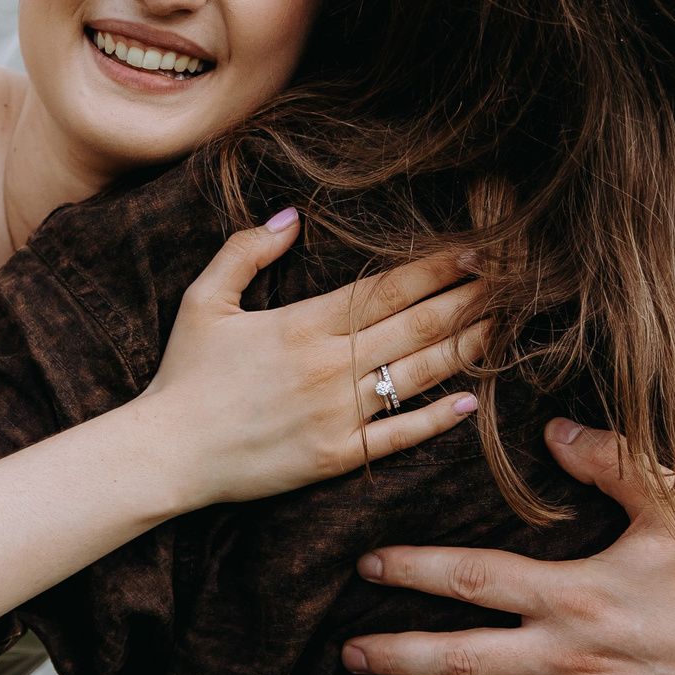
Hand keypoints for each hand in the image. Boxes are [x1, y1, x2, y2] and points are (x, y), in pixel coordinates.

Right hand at [134, 210, 485, 509]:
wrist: (165, 454)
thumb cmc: (184, 375)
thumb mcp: (204, 299)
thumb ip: (247, 251)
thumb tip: (293, 217)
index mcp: (302, 323)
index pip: (385, 288)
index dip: (435, 268)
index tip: (474, 250)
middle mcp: (328, 366)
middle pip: (414, 325)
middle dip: (466, 299)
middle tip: (509, 282)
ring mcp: (336, 415)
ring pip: (417, 376)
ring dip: (465, 349)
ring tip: (502, 327)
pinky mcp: (336, 457)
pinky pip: (398, 436)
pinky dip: (437, 420)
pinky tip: (472, 403)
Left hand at [340, 420, 674, 674]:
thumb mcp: (674, 508)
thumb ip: (613, 460)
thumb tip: (554, 426)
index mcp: (575, 594)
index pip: (474, 580)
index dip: (415, 572)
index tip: (368, 566)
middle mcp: (567, 657)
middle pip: (461, 659)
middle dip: (398, 655)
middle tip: (348, 650)